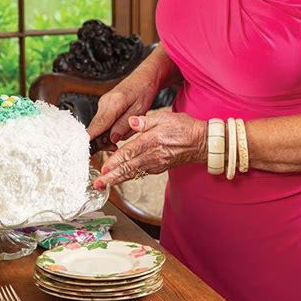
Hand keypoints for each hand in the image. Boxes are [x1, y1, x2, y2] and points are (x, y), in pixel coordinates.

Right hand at [86, 70, 157, 149]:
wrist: (144, 77)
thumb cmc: (144, 91)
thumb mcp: (139, 110)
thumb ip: (124, 125)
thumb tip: (112, 139)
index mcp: (113, 103)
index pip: (96, 126)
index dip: (90, 141)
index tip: (85, 153)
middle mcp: (104, 102)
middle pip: (95, 128)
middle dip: (105, 140)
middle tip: (116, 146)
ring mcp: (102, 103)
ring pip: (100, 127)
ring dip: (111, 133)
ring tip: (127, 129)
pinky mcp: (104, 105)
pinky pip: (103, 122)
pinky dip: (111, 128)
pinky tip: (123, 125)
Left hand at [93, 110, 207, 188]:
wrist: (202, 142)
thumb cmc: (184, 128)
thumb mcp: (164, 117)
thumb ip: (145, 120)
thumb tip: (131, 121)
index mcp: (152, 141)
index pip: (130, 152)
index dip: (115, 161)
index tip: (104, 168)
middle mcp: (153, 155)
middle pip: (129, 168)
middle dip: (112, 177)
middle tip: (98, 183)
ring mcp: (157, 163)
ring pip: (134, 173)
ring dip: (118, 179)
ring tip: (105, 184)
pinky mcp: (160, 167)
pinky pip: (142, 172)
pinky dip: (130, 176)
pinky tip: (121, 178)